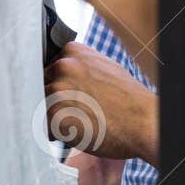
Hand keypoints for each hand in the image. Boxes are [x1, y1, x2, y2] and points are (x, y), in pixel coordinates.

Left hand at [44, 43, 157, 162]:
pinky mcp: (55, 115)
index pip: (49, 66)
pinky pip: (46, 126)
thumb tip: (64, 72)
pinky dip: (57, 133)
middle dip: (54, 99)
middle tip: (75, 111)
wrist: (142, 122)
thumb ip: (81, 66)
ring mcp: (58, 90)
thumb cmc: (128, 100)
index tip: (68, 94)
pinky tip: (77, 132)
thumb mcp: (105, 68)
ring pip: (42, 105)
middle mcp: (63, 67)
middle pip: (42, 85)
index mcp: (73, 52)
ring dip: (55, 117)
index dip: (58, 83)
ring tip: (79, 122)